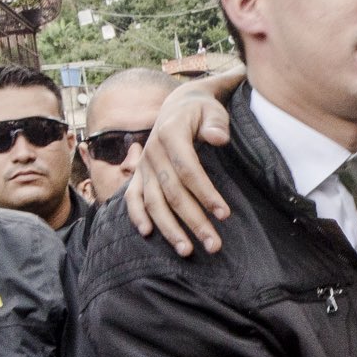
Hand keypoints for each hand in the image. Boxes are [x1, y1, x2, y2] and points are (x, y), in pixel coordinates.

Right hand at [124, 71, 241, 255]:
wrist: (179, 105)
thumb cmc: (202, 111)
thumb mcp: (212, 109)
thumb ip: (216, 123)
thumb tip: (218, 138)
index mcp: (170, 133)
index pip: (188, 169)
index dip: (205, 193)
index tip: (224, 215)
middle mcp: (152, 151)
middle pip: (172, 192)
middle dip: (193, 221)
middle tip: (214, 245)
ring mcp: (143, 165)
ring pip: (153, 201)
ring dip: (169, 228)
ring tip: (187, 251)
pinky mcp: (138, 175)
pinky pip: (132, 198)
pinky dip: (137, 216)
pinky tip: (148, 234)